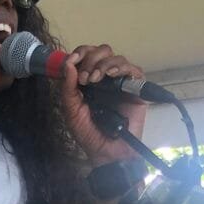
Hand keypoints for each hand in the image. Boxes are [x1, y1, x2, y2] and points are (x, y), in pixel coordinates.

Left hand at [58, 43, 148, 166]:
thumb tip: (68, 63)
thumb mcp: (71, 110)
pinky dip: (121, 68)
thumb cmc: (88, 133)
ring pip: (117, 57)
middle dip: (91, 59)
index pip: (87, 55)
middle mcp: (106, 78)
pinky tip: (110, 75)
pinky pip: (134, 70)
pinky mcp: (136, 90)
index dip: (81, 52)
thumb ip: (67, 87)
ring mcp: (121, 83)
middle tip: (85, 78)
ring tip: (95, 79)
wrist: (106, 151)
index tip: (73, 60)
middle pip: (103, 51)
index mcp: (89, 80)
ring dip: (103, 64)